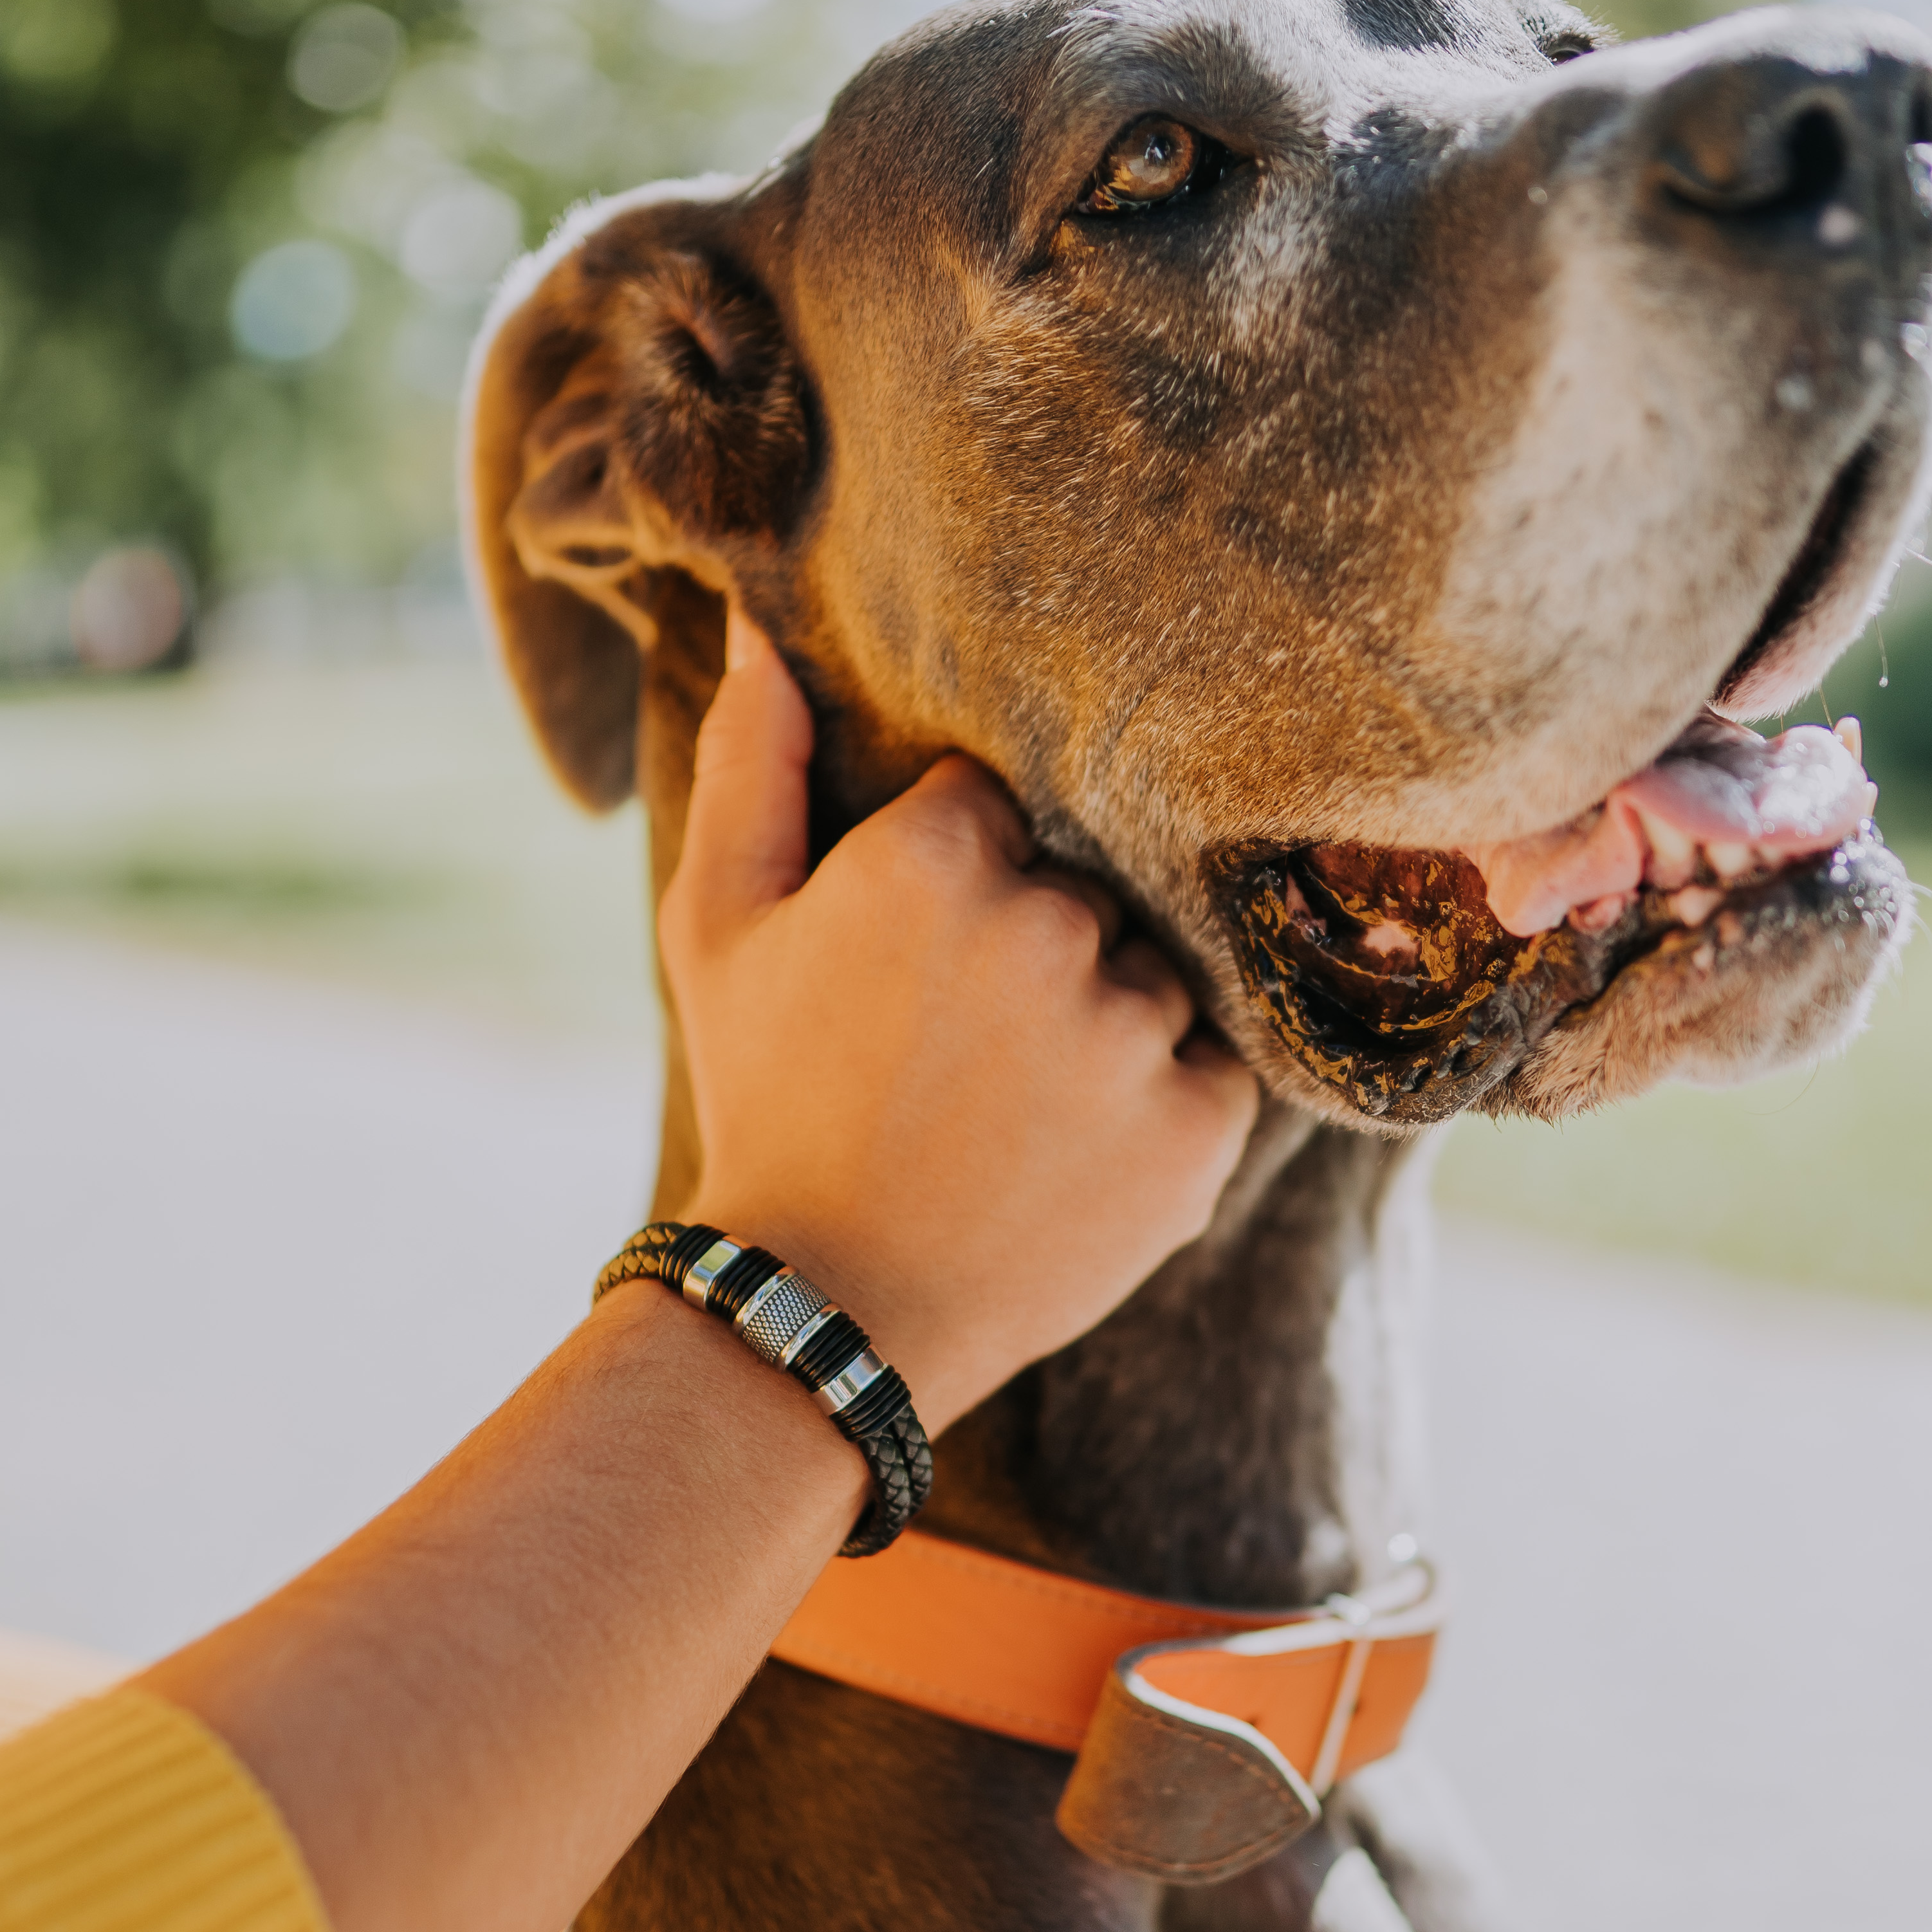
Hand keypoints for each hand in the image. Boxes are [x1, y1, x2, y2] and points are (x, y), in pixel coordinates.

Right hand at [659, 612, 1258, 1427]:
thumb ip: (753, 763)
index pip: (999, 802)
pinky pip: (1213, 1057)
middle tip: (963, 1041)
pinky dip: (1161, 1094)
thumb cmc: (766, 1105)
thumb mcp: (718, 926)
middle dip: (1038, 941)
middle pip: (1087, 880)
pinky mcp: (1199, 1125)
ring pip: (1154, 967)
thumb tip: (767, 622)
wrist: (826, 1309)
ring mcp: (1133, 1028)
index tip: (917, 953)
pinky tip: (1077, 1145)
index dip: (958, 874)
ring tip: (1017, 1101)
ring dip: (1104, 1016)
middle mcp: (1049, 926)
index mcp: (933, 858)